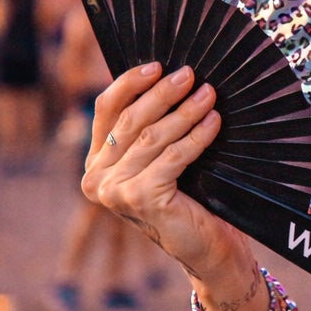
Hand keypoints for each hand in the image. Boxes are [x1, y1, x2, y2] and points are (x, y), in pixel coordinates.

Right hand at [81, 63, 254, 294]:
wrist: (207, 246)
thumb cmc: (189, 194)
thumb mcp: (163, 155)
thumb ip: (153, 126)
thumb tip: (172, 74)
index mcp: (97, 163)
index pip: (106, 110)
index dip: (129, 83)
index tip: (157, 65)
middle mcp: (97, 179)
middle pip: (131, 119)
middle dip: (163, 93)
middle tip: (190, 74)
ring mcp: (116, 193)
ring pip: (153, 136)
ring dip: (185, 111)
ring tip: (209, 94)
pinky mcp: (141, 200)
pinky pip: (173, 156)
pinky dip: (196, 136)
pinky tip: (214, 122)